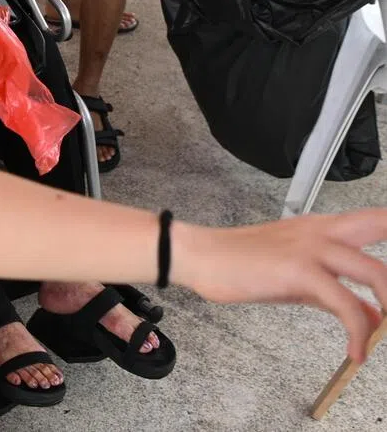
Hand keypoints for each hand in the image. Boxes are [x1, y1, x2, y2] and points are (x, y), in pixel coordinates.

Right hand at [177, 210, 386, 362]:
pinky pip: (346, 305)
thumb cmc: (243, 264)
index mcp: (322, 227)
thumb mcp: (299, 278)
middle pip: (380, 225)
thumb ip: (339, 292)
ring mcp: (311, 248)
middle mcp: (322, 230)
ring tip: (385, 335)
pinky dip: (359, 334)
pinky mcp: (299, 271)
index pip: (374, 219)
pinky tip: (356, 351)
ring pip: (376, 271)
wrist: (203, 257)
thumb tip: (374, 314)